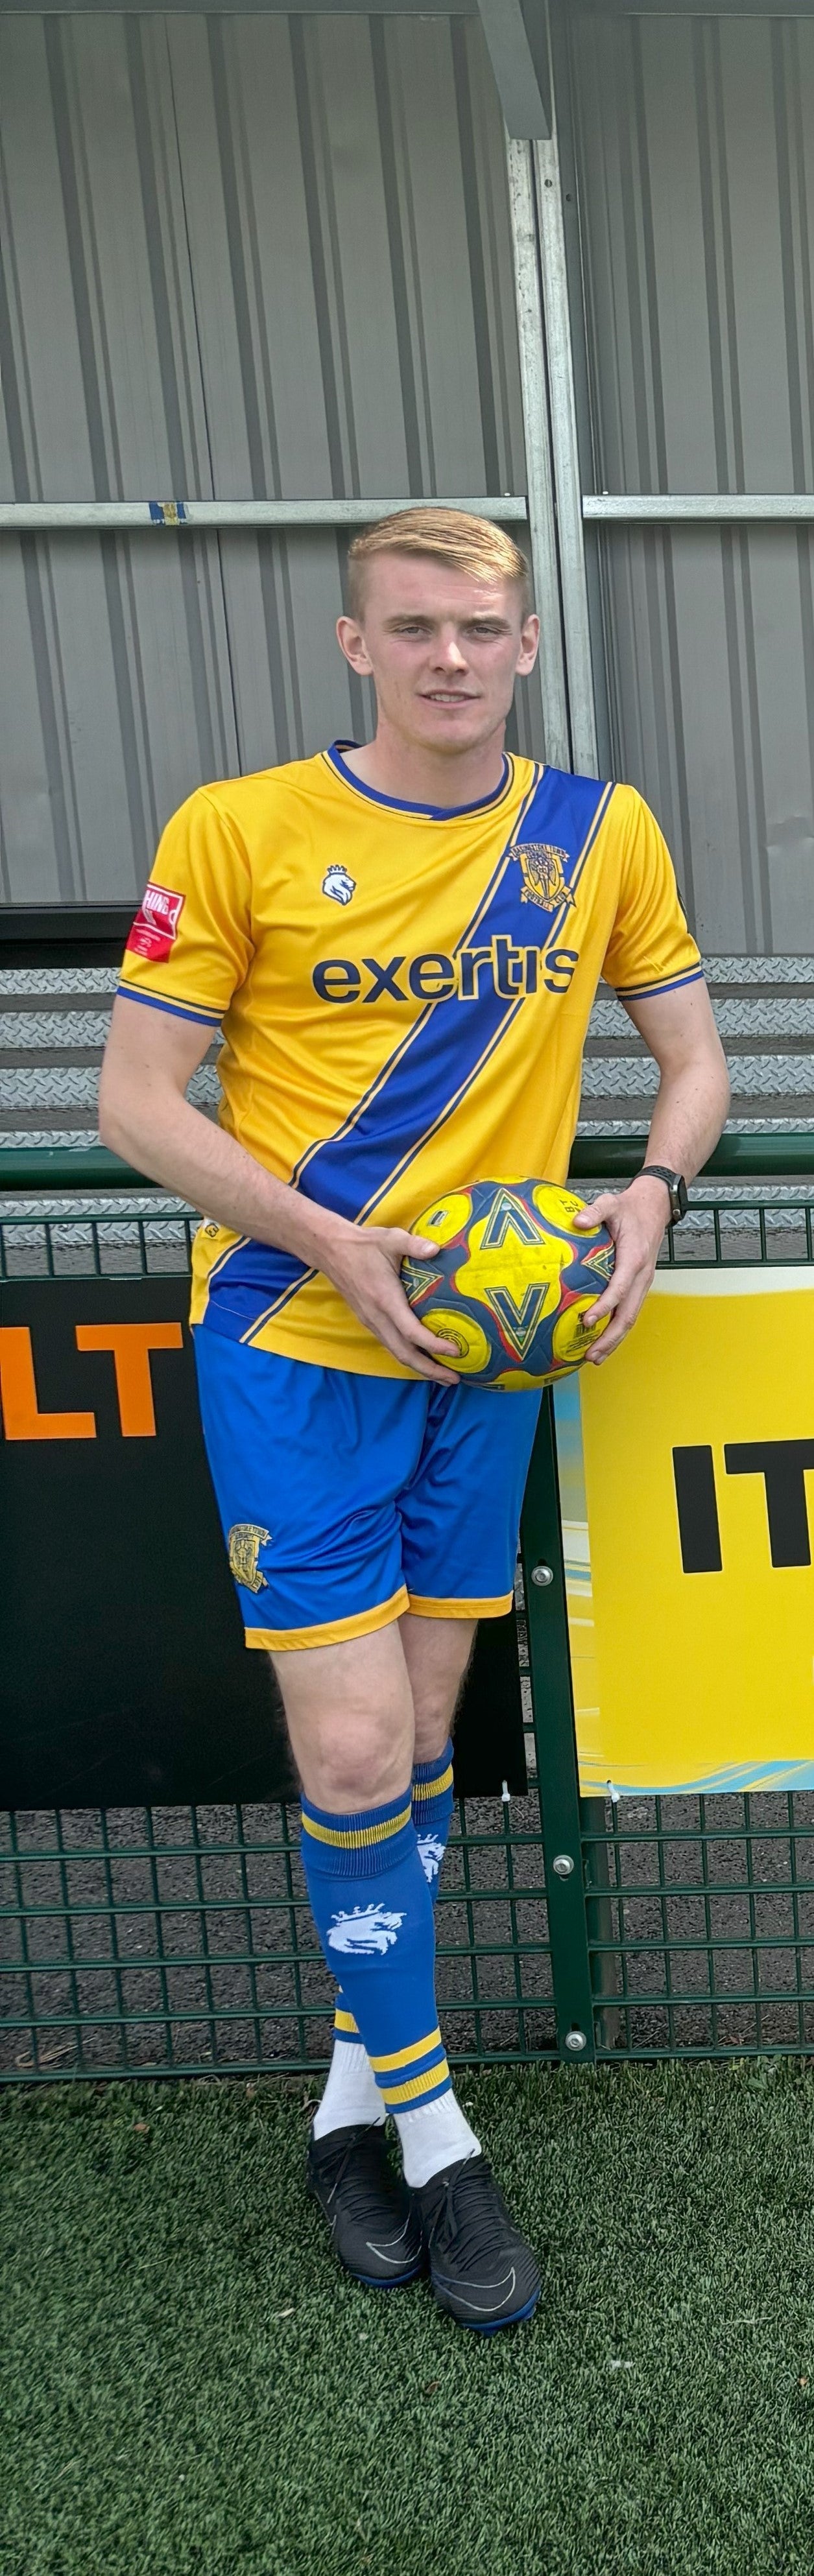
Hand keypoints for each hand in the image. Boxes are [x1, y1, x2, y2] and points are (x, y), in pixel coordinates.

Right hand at [323, 1224, 460, 1383]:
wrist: (331, 1251)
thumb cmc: (363, 1245)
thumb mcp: (391, 1239)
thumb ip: (415, 1245)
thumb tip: (436, 1249)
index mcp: (385, 1300)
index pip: (412, 1332)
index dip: (434, 1345)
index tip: (456, 1351)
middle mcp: (377, 1317)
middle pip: (404, 1354)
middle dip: (429, 1370)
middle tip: (454, 1379)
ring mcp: (371, 1322)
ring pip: (396, 1353)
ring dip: (419, 1367)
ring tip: (442, 1376)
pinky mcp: (368, 1321)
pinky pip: (390, 1345)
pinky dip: (408, 1356)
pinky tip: (423, 1357)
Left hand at [573, 1175, 669, 1363]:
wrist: (655, 1207)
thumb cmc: (629, 1207)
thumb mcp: (611, 1202)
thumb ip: (595, 1211)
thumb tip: (577, 1222)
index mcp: (634, 1258)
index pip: (620, 1288)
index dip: (604, 1306)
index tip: (586, 1320)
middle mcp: (641, 1276)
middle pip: (628, 1314)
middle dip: (611, 1338)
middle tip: (591, 1356)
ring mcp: (642, 1283)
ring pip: (631, 1317)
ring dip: (615, 1339)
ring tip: (595, 1358)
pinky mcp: (639, 1286)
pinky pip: (629, 1311)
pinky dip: (617, 1329)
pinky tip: (602, 1341)